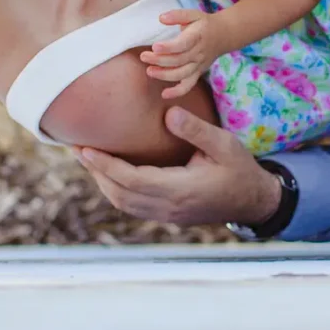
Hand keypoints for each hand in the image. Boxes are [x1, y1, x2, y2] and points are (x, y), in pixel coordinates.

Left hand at [76, 107, 283, 225]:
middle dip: (95, 172)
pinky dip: (116, 190)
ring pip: (123, 203)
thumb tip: (168, 113)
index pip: (131, 180)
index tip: (85, 149)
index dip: (105, 166)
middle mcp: (169, 206)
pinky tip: (110, 173)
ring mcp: (168, 214)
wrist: (254, 201)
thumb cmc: (239, 169)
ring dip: (102, 182)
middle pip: (120, 194)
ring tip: (87, 159)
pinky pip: (133, 206)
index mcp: (180, 189)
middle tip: (75, 148)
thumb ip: (195, 130)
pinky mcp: (168, 215)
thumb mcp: (224, 144)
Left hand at [141, 9, 222, 98]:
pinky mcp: (198, 73)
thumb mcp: (193, 14)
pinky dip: (177, 92)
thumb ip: (177, 15)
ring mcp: (199, 65)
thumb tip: (161, 18)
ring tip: (149, 71)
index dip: (168, 47)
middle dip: (159, 60)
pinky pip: (189, 85)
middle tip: (143, 57)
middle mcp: (198, 53)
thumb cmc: (204, 24)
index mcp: (197, 36)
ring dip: (164, 75)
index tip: (154, 47)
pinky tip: (164, 94)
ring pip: (182, 74)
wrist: (223, 35)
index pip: (182, 44)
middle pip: (178, 60)